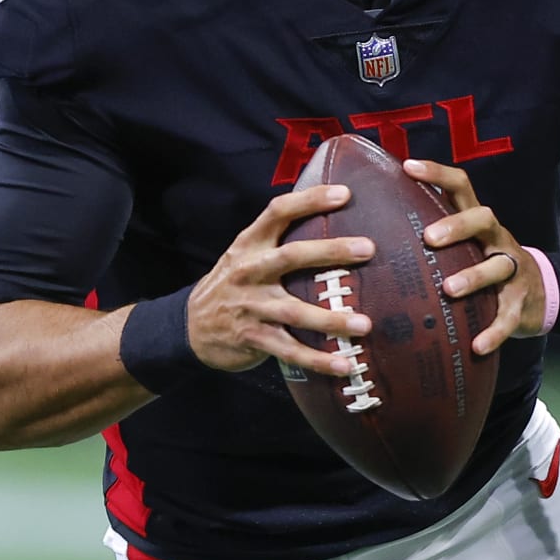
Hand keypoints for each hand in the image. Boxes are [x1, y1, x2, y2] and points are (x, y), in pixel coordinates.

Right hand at [187, 184, 374, 375]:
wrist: (190, 325)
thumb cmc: (233, 283)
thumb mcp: (245, 254)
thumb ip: (277, 240)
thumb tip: (331, 221)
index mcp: (250, 244)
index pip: (278, 212)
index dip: (310, 200)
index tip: (345, 194)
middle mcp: (250, 271)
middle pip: (292, 256)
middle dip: (331, 251)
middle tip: (369, 248)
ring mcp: (251, 305)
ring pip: (295, 312)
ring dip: (331, 319)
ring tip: (365, 324)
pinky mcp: (253, 337)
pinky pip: (290, 350)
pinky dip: (319, 359)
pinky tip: (345, 365)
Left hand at [403, 159, 542, 354]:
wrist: (542, 295)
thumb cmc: (484, 265)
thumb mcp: (467, 245)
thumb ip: (434, 235)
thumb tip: (373, 229)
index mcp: (478, 223)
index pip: (461, 187)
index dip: (437, 174)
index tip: (408, 167)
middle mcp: (497, 240)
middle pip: (484, 218)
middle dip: (458, 225)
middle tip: (429, 238)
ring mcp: (512, 270)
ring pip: (497, 266)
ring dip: (474, 276)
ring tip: (449, 289)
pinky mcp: (521, 303)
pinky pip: (509, 316)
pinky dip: (494, 331)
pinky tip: (477, 344)